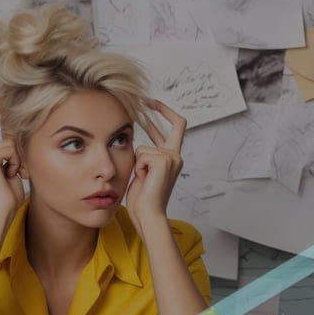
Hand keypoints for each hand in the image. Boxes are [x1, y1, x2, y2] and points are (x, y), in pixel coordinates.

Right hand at [0, 95, 24, 218]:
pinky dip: (18, 161)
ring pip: (7, 140)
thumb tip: (14, 128)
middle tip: (2, 97)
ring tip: (17, 172)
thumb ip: (9, 148)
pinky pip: (11, 148)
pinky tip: (13, 175)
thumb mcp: (9, 166)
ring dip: (19, 156)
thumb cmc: (7, 195)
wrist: (1, 212)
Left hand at [126, 99, 185, 238]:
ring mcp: (172, 157)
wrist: (148, 214)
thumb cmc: (143, 199)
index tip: (151, 103)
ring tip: (142, 180)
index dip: (165, 112)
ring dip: (137, 164)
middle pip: (175, 123)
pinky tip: (143, 180)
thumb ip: (144, 157)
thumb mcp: (142, 172)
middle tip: (143, 100)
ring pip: (144, 147)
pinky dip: (137, 168)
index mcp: (172, 158)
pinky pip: (141, 155)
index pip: (176, 127)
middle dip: (158, 109)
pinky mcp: (163, 161)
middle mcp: (176, 156)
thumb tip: (137, 143)